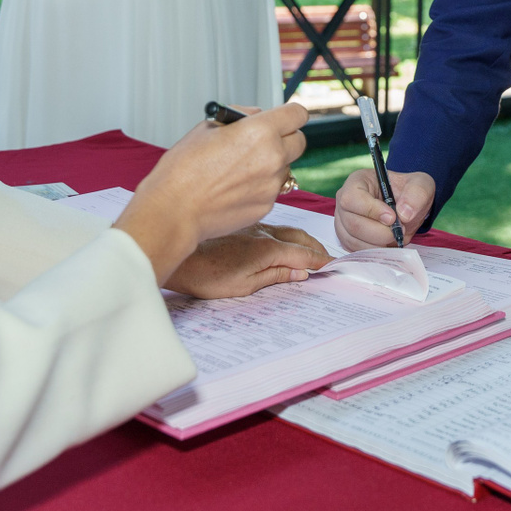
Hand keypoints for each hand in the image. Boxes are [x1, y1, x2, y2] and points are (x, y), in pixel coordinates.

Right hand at [114, 100, 309, 283]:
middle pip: (299, 141)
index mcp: (260, 131)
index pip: (298, 114)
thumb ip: (241, 118)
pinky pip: (271, 189)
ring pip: (284, 167)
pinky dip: (259, 186)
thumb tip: (257, 116)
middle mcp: (273, 157)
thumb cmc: (183, 169)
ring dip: (271, 165)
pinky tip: (234, 188)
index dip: (289, 115)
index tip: (283, 118)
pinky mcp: (266, 206)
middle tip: (262, 143)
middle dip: (284, 139)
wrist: (173, 210)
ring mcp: (271, 184)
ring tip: (239, 170)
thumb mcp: (208, 127)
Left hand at [162, 224, 330, 297]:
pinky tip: (284, 237)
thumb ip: (274, 276)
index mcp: (268, 249)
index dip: (319, 260)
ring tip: (311, 247)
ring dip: (303, 238)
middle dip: (316, 247)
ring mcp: (252, 227)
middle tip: (327, 257)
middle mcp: (264, 233)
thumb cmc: (207, 275)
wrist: (178, 254)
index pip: (303, 254)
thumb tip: (301, 274)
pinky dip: (287, 233)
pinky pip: (273, 226)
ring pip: (287, 229)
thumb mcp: (244, 285)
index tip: (332, 265)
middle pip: (299, 237)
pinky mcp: (241, 226)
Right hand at [334, 166, 435, 250]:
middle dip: (380, 233)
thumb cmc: (408, 191)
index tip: (393, 218)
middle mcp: (344, 202)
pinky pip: (356, 251)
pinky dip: (375, 252)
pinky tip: (388, 244)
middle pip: (353, 224)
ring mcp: (343, 222)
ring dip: (378, 244)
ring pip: (353, 241)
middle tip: (400, 230)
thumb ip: (417, 194)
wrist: (406, 207)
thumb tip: (404, 214)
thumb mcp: (420, 185)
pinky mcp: (347, 239)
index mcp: (357, 182)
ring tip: (396, 236)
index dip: (371, 210)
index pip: (352, 198)